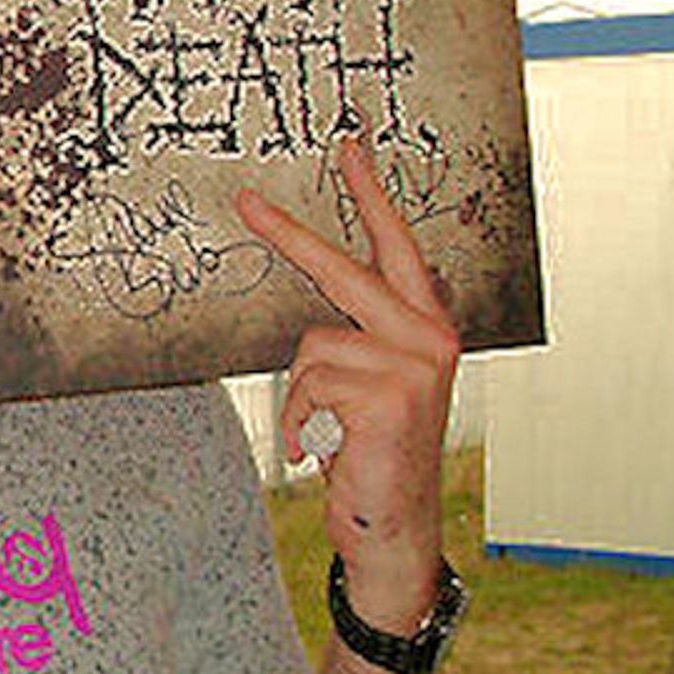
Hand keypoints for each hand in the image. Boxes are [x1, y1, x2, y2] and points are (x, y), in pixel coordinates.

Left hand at [235, 137, 459, 631]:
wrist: (393, 525)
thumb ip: (357, 338)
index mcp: (425, 327)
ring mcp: (415, 364)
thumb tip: (318, 315)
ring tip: (327, 431)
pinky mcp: (389, 395)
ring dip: (301, 394)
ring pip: (312, 344)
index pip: (397, 247)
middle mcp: (430, 337)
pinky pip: (307, 385)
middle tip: (243, 200)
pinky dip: (300, 420)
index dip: (372, 195)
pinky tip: (327, 448)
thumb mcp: (371, 387)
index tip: (350, 148)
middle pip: (344, 269)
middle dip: (290, 234)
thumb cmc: (372, 455)